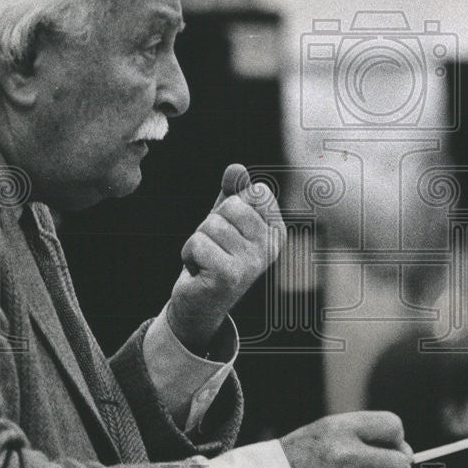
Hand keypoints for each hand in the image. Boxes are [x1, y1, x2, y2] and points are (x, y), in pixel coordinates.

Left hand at [167, 164, 284, 354]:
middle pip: (232, 206)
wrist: (201, 300)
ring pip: (212, 225)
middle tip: (215, 247)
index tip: (232, 231)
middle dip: (212, 223)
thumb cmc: (216, 254)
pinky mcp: (229, 276)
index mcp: (277, 232)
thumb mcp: (225, 219)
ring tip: (206, 260)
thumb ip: (233, 192)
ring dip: (198, 240)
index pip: (256, 192)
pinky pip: (199, 243)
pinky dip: (190, 254)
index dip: (232, 205)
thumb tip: (236, 167)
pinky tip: (199, 271)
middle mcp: (271, 248)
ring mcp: (252, 264)